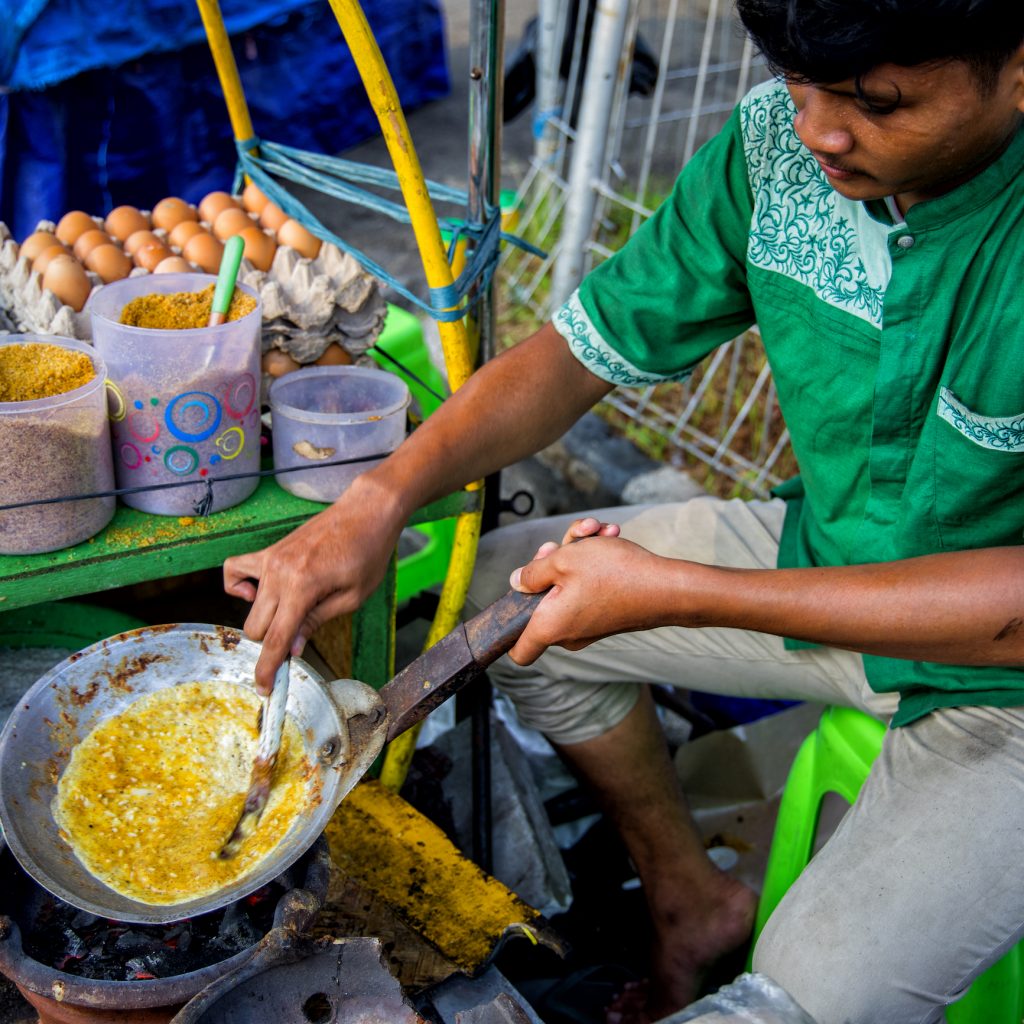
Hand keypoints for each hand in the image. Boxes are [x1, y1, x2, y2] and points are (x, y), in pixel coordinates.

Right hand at [224, 479, 404, 693]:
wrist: (366, 511)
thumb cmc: (367, 553)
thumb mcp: (352, 597)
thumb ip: (316, 621)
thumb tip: (291, 648)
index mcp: (303, 588)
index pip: (277, 638)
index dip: (268, 669)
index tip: (265, 689)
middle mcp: (279, 572)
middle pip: (256, 626)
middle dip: (271, 642)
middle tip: (298, 636)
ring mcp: (271, 559)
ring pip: (246, 605)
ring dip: (263, 617)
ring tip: (290, 610)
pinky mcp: (270, 550)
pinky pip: (236, 569)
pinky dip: (239, 585)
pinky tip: (260, 590)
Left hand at [505, 516, 673, 664]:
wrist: (666, 587)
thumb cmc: (614, 574)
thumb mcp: (565, 560)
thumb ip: (534, 572)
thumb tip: (517, 582)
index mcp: (549, 626)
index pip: (519, 653)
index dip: (509, 633)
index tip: (514, 604)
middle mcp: (568, 634)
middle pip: (542, 601)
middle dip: (551, 564)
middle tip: (564, 542)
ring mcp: (589, 626)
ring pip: (568, 586)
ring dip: (578, 554)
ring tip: (595, 530)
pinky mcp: (606, 616)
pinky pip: (589, 589)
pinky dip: (595, 563)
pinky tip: (608, 535)